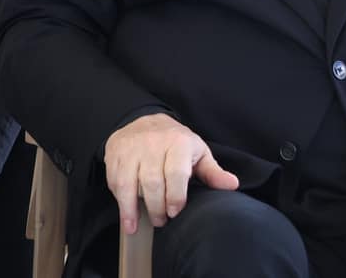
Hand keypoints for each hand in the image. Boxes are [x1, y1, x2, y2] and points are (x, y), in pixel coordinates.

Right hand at [103, 113, 239, 233]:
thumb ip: (213, 171)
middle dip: (155, 207)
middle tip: (160, 222)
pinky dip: (118, 198)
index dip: (175, 196)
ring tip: (134, 226)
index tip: (174, 212)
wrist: (144, 119)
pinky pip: (113, 179)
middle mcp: (151, 143)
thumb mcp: (198, 152)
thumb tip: (232, 184)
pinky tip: (125, 211)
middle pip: (151, 181)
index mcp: (177, 143)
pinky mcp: (114, 152)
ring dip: (130, 208)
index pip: (176, 173)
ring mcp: (130, 148)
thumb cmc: (175, 142)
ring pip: (127, 182)